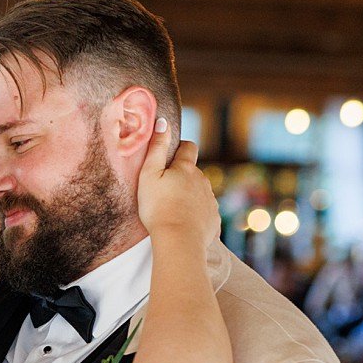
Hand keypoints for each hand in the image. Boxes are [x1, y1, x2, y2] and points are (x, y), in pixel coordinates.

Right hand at [136, 119, 217, 244]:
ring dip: (189, 197)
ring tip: (174, 211)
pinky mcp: (213, 219)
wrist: (178, 241)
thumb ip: (156, 148)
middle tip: (166, 191)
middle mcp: (202, 180)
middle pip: (194, 173)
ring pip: (200, 193)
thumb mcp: (149, 176)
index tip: (172, 155)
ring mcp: (210, 200)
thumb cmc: (158, 208)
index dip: (181, 148)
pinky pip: (204, 214)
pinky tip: (185, 225)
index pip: (189, 148)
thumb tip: (162, 122)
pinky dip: (196, 216)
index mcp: (186, 168)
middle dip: (183, 178)